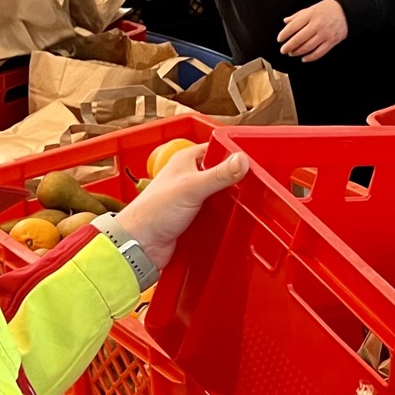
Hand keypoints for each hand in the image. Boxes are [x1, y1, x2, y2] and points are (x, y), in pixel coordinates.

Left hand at [119, 147, 248, 269]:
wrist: (140, 244)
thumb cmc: (153, 211)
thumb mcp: (191, 188)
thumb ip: (219, 174)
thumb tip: (242, 160)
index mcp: (185, 161)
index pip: (216, 150)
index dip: (233, 154)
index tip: (252, 162)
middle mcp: (188, 177)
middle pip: (221, 172)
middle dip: (235, 179)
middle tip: (254, 183)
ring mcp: (191, 197)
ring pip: (219, 194)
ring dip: (230, 199)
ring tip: (249, 201)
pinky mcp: (194, 216)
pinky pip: (215, 212)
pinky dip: (224, 214)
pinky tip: (234, 217)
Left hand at [278, 0, 348, 61]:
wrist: (346, 11)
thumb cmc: (328, 9)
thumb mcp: (311, 8)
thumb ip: (298, 16)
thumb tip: (286, 21)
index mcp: (310, 15)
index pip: (293, 26)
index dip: (284, 34)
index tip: (280, 39)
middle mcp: (317, 24)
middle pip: (299, 38)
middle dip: (289, 46)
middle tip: (283, 50)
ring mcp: (325, 34)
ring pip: (308, 47)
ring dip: (298, 52)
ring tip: (292, 53)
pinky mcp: (332, 41)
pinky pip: (319, 52)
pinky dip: (310, 57)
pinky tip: (304, 58)